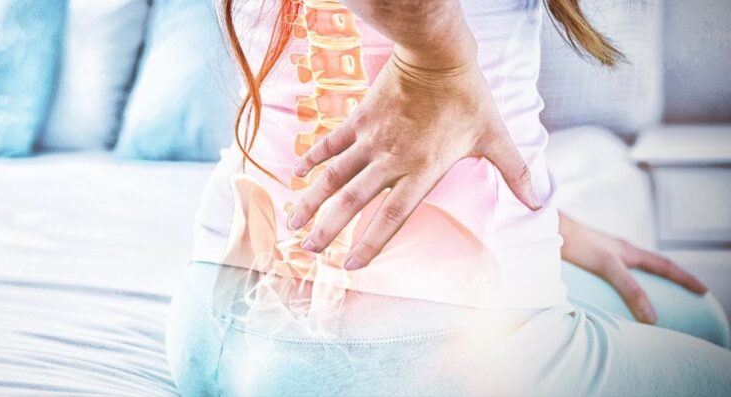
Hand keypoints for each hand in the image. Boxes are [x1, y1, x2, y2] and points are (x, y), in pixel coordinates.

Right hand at [289, 53, 538, 269]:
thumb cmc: (468, 98)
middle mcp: (391, 160)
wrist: (437, 55)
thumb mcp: (495, 136)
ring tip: (292, 222)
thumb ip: (516, 172)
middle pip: (352, 202)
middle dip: (328, 229)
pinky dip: (312, 158)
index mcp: (421, 171)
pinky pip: (331, 143)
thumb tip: (543, 201)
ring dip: (311, 200)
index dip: (371, 243)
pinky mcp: (359, 119)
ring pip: (334, 176)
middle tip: (308, 250)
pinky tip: (296, 174)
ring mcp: (371, 140)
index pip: (391, 216)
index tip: (352, 265)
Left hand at [560, 213, 706, 323]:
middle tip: (686, 291)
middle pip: (652, 265)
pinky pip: (612, 271)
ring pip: (631, 268)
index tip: (702, 290)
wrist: (549, 231)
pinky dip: (620, 281)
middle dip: (670, 278)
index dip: (684, 279)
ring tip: (653, 294)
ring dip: (644, 279)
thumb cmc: (579, 244)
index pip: (664, 266)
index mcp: (629, 252)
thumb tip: (652, 318)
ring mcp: (604, 253)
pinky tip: (612, 290)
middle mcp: (620, 251)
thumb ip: (630, 290)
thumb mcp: (609, 267)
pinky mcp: (589, 258)